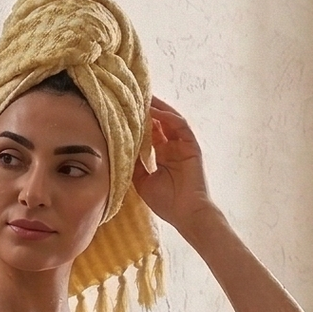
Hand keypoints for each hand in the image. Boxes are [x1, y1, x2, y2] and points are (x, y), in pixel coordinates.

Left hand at [131, 97, 215, 234]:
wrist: (186, 214)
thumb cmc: (167, 203)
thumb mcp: (143, 181)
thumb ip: (134, 164)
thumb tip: (121, 149)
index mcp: (162, 156)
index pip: (149, 134)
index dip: (138, 123)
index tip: (123, 113)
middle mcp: (172, 148)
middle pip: (158, 123)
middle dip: (146, 110)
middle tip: (131, 97)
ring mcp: (183, 145)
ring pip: (169, 120)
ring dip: (157, 108)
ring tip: (143, 97)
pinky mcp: (191, 146)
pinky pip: (180, 125)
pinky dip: (168, 117)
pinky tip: (155, 111)